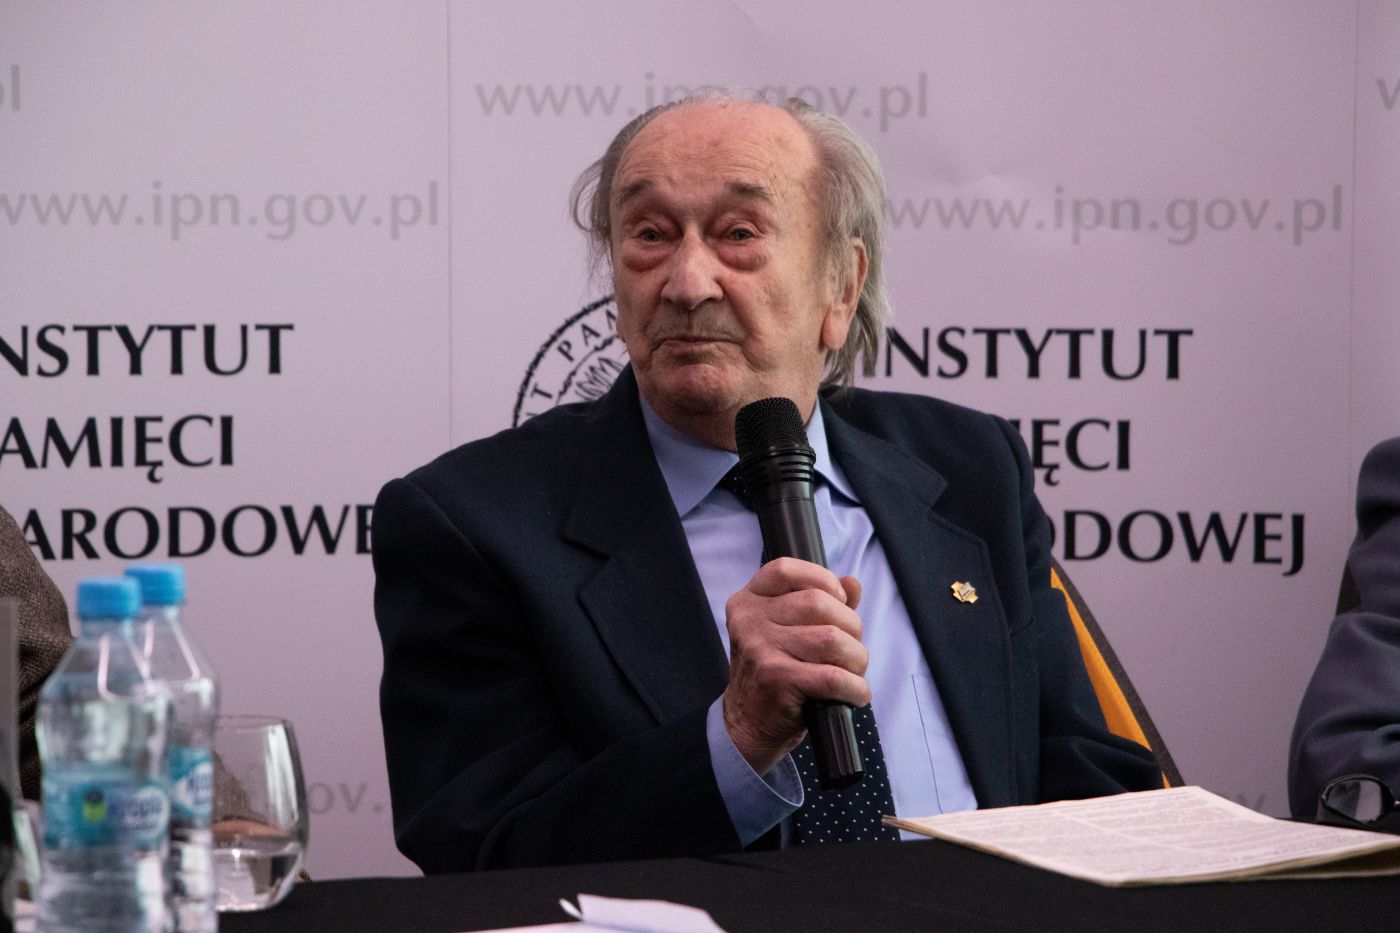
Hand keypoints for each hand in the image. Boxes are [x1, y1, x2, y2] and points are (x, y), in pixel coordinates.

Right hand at [721, 558, 867, 774]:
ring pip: (832, 639)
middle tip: (852, 649)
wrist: (746, 724)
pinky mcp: (776, 679)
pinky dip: (855, 687)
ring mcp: (760, 648)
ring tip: (854, 673)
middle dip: (851, 626)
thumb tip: (853, 582)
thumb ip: (818, 603)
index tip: (839, 601)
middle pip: (819, 603)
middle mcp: (750, 620)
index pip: (786, 569)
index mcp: (749, 601)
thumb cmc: (775, 673)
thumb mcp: (787, 631)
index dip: (822, 579)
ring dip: (856, 659)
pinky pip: (832, 676)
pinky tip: (856, 694)